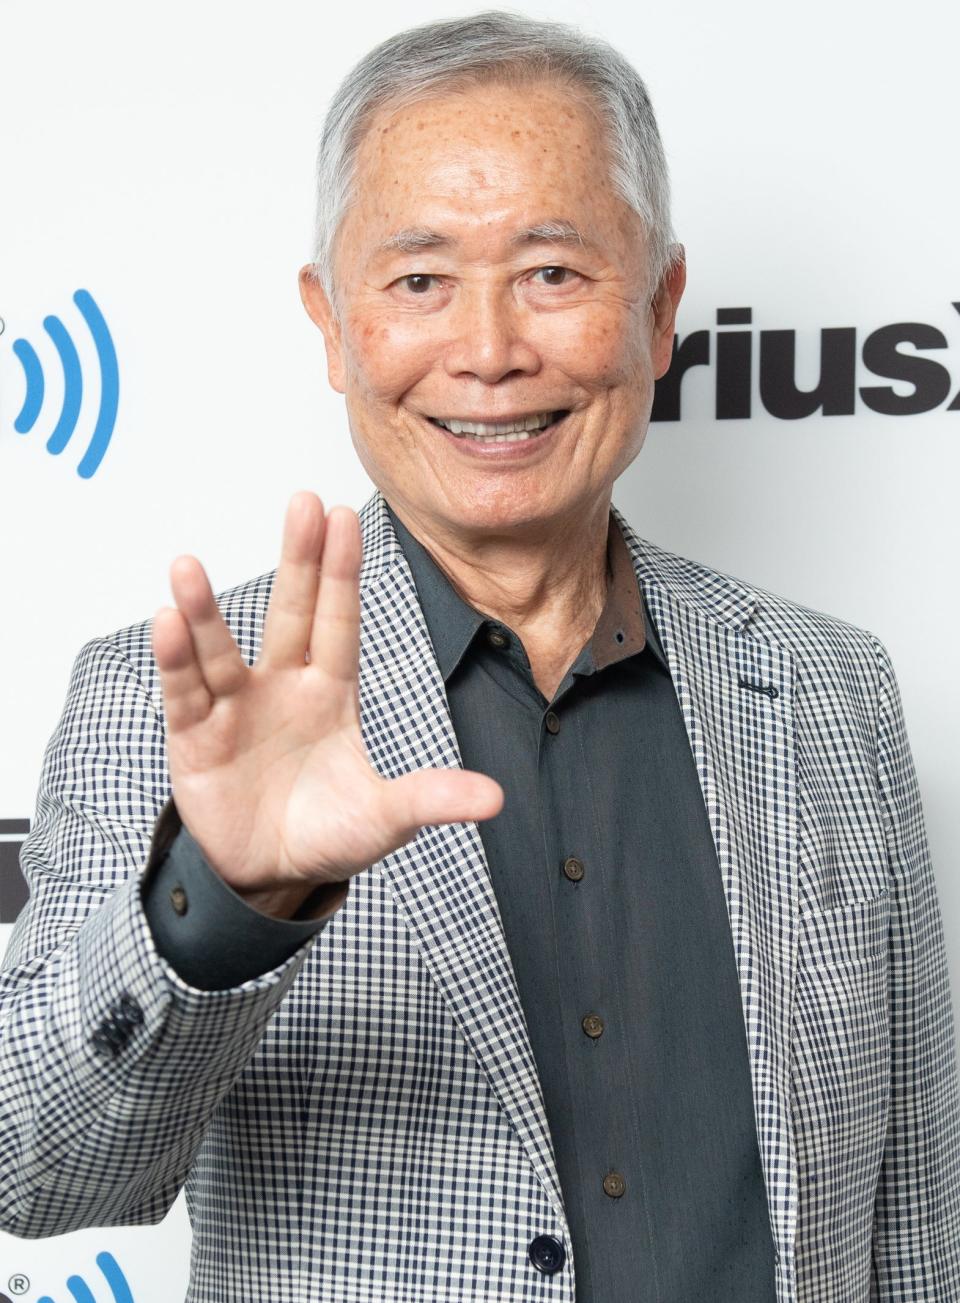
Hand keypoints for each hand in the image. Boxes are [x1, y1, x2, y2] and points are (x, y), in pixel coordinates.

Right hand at [151, 492, 503, 918]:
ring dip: (204, 609)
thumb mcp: (385, 818)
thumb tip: (495, 798)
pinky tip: (167, 623)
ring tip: (188, 566)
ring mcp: (235, 708)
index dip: (342, 572)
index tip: (344, 516)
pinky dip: (176, 661)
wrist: (268, 875)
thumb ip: (430, 800)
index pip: (338, 622)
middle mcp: (282, 687)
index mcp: (330, 693)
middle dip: (298, 561)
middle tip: (302, 502)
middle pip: (290, 614)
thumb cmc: (327, 833)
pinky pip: (184, 693)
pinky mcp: (195, 738)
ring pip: (221, 649)